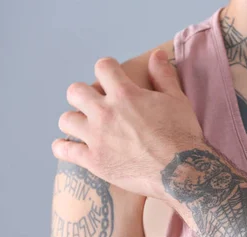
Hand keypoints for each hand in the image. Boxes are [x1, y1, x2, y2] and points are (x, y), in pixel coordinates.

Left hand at [52, 49, 202, 199]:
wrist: (181, 171)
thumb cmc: (183, 135)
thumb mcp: (178, 101)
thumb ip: (164, 76)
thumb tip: (157, 54)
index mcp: (125, 94)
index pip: (103, 67)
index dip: (107, 69)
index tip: (112, 76)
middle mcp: (105, 112)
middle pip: (75, 92)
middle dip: (83, 95)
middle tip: (96, 105)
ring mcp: (96, 137)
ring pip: (66, 120)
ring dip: (74, 121)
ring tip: (84, 127)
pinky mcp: (93, 161)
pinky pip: (64, 150)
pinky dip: (63, 148)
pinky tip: (68, 148)